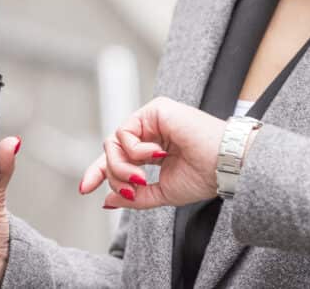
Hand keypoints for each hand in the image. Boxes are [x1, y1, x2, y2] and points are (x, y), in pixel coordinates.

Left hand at [78, 96, 227, 208]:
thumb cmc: (203, 176)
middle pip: (111, 150)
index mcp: (153, 148)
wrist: (224, 165)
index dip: (99, 171)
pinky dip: (134, 151)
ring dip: (121, 167)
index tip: (85, 189)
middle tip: (131, 190)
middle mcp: (151, 131)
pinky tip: (156, 156)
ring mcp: (152, 119)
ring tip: (142, 178)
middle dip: (112, 174)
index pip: (118, 157)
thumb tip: (106, 200)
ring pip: (113, 142)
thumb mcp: (162, 192)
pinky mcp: (156, 109)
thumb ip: (135, 196)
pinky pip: (126, 132)